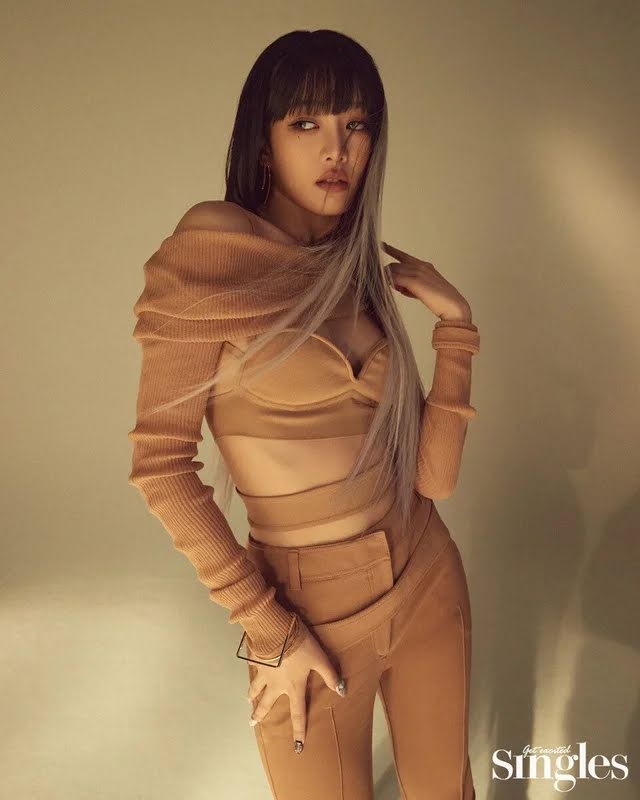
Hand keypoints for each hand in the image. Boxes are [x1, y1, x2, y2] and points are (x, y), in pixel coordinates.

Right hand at [246, 619, 345, 751]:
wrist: (275, 630)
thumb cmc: (299, 645)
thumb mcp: (319, 658)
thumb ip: (329, 674)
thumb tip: (341, 691)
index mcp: (293, 687)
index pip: (297, 713)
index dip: (299, 730)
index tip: (297, 746)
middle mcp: (276, 684)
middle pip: (266, 704)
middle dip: (259, 715)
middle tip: (252, 723)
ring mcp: (264, 673)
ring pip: (255, 688)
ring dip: (251, 695)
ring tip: (248, 700)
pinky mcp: (256, 660)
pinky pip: (253, 668)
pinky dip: (251, 671)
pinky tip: (251, 669)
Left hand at [381, 241, 472, 321]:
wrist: (453, 305)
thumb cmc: (440, 300)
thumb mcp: (422, 290)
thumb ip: (408, 286)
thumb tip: (394, 285)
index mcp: (424, 265)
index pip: (403, 255)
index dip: (391, 250)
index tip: (383, 244)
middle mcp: (420, 265)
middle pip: (395, 265)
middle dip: (387, 274)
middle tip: (385, 285)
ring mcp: (417, 272)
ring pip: (393, 270)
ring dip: (388, 279)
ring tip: (389, 289)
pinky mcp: (414, 281)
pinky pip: (395, 278)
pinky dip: (390, 282)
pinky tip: (388, 287)